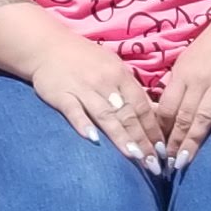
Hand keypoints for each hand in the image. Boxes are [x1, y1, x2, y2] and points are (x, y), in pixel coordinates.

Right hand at [29, 31, 164, 170]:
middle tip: (153, 163)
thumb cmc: (85, 59)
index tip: (162, 150)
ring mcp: (82, 88)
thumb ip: (130, 90)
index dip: (153, 128)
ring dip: (120, 137)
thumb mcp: (113, 67)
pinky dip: (83, 124)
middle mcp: (104, 82)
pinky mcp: (61, 95)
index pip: (141, 106)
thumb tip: (154, 112)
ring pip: (105, 115)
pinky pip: (74, 111)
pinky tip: (93, 138)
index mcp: (120, 75)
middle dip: (142, 140)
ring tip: (134, 157)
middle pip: (127, 114)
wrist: (47, 46)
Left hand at [158, 0, 210, 166]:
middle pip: (182, 116)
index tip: (155, 150)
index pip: (166, 108)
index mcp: (182, 75)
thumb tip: (159, 113)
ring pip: (203, 117)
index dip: (159, 131)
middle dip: (173, 143)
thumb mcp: (185, 63)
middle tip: (166, 166)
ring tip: (183, 162)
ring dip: (192, 141)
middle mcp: (199, 82)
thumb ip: (175, 87)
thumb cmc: (210, 49)